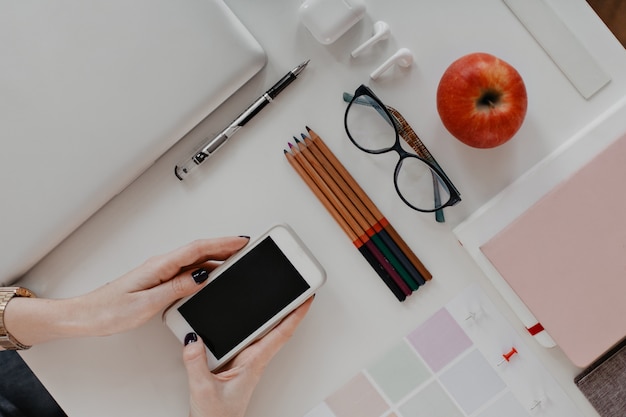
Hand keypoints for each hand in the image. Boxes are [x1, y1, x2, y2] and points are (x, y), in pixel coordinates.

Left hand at [3, 236, 249, 345]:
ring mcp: (160, 271)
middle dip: (225, 246)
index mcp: (159, 266)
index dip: (222, 243)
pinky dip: (204, 269)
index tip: (241, 241)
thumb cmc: (109, 311)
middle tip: (246, 247)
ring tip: (235, 261)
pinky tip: (211, 277)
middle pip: (199, 250)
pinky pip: (186, 270)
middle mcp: (161, 265)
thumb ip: (176, 288)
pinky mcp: (157, 280)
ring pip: (194, 260)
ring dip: (216, 258)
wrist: (85, 315)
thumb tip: (201, 277)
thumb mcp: (146, 303)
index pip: (198, 249)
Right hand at [182, 297, 313, 416]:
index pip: (281, 334)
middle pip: (274, 329)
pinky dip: (244, 327)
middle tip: (297, 288)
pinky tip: (242, 318)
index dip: (295, 315)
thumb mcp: (203, 389)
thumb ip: (196, 362)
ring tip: (277, 296)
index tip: (307, 298)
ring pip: (258, 333)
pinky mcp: (233, 365)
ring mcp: (244, 362)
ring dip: (267, 316)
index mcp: (254, 363)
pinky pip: (240, 341)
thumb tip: (193, 338)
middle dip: (287, 308)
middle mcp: (252, 360)